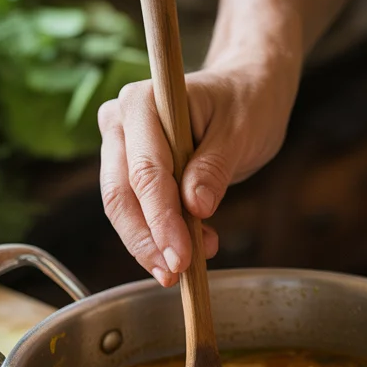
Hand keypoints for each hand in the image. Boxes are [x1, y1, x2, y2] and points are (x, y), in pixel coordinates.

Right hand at [98, 61, 296, 285]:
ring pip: (122, 209)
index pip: (145, 171)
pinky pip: (136, 211)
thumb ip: (214, 168)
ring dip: (151, 244)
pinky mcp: (130, 170)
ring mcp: (121, 146)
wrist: (246, 92)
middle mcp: (121, 122)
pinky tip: (191, 250)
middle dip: (147, 241)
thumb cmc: (245, 103)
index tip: (181, 257)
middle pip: (121, 194)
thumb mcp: (240, 133)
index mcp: (142, 102)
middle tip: (175, 274)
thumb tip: (195, 207)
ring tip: (188, 266)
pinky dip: (159, 236)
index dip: (161, 219)